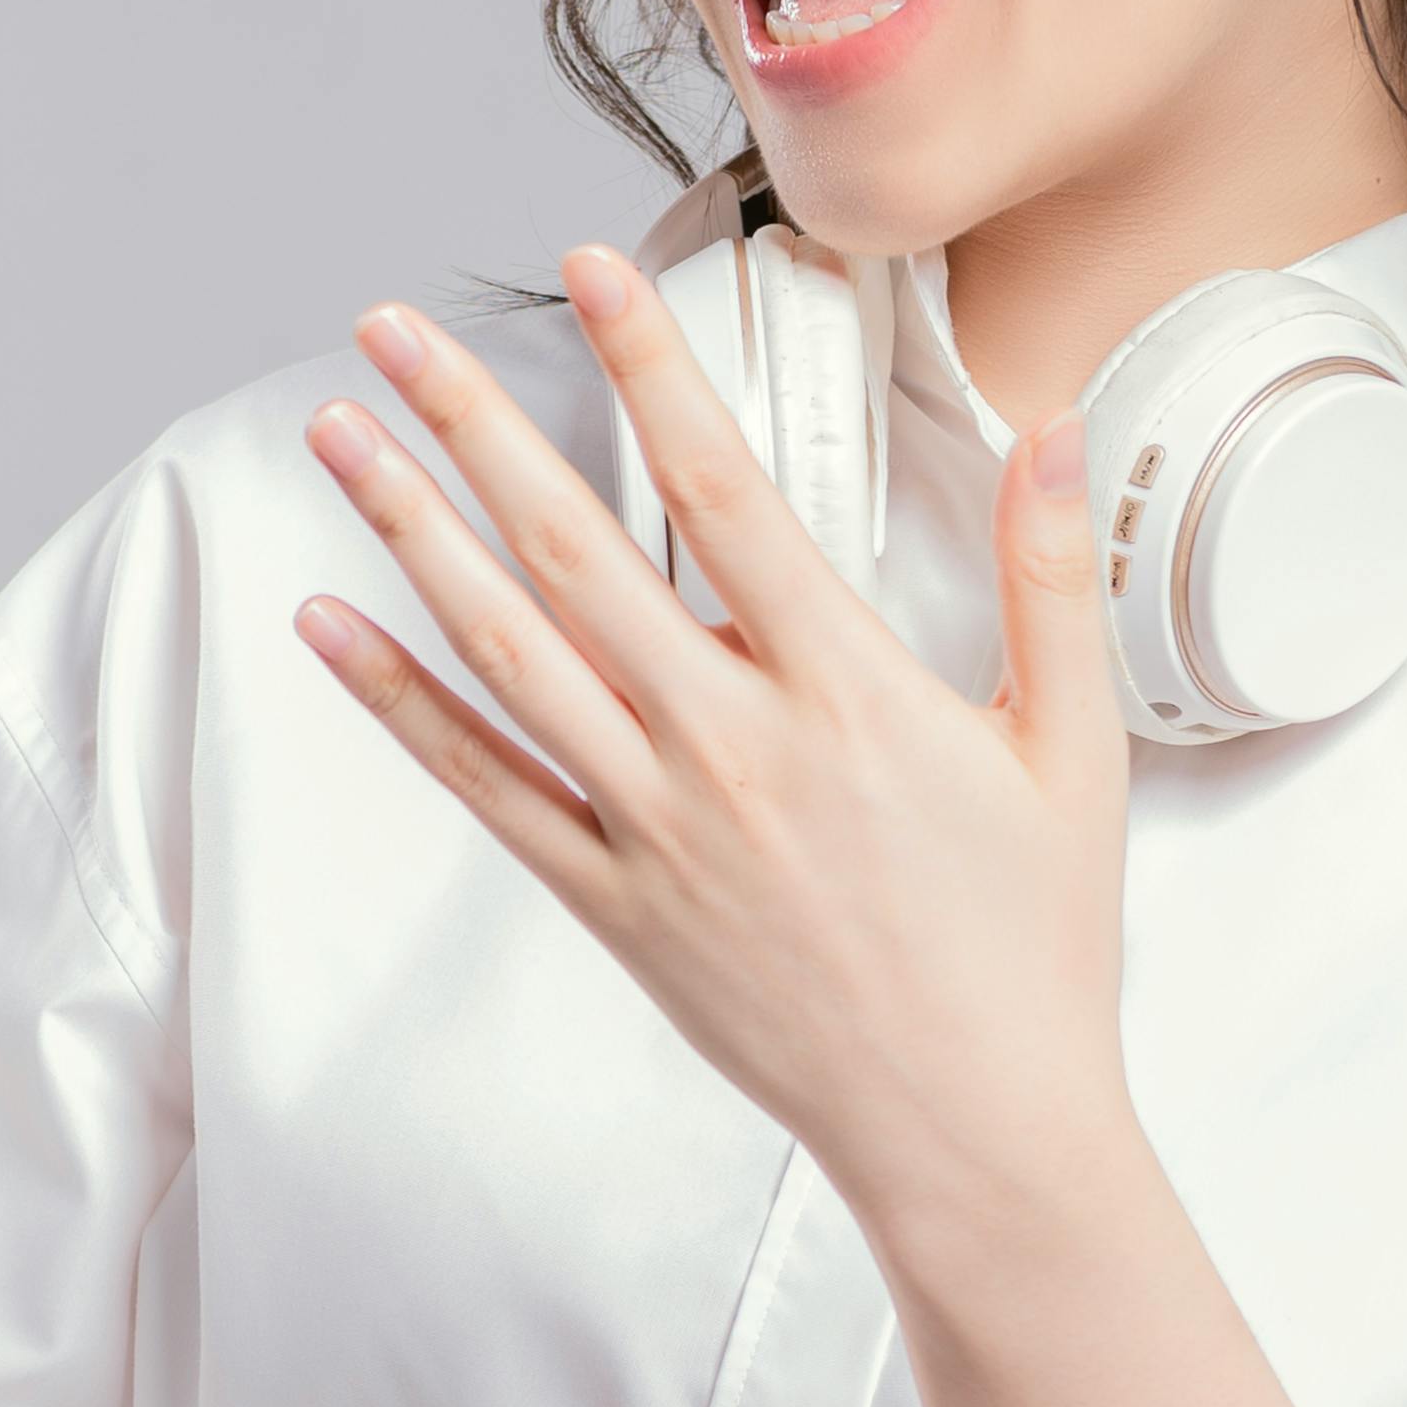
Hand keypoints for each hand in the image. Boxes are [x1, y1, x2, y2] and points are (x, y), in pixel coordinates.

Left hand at [296, 247, 1137, 1256]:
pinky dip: (400, 705)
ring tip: (341, 437)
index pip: (725, 491)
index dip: (648, 369)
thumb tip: (1051, 431)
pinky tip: (333, 627)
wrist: (976, 1133)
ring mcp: (659, 830)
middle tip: (393, 330)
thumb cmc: (1029, 953)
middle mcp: (733, 750)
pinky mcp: (615, 906)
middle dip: (473, 424)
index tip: (589, 273)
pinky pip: (485, 789)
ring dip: (414, 533)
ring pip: (508, 652)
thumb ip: (1051, 581)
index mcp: (849, 693)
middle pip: (575, 550)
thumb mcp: (1073, 753)